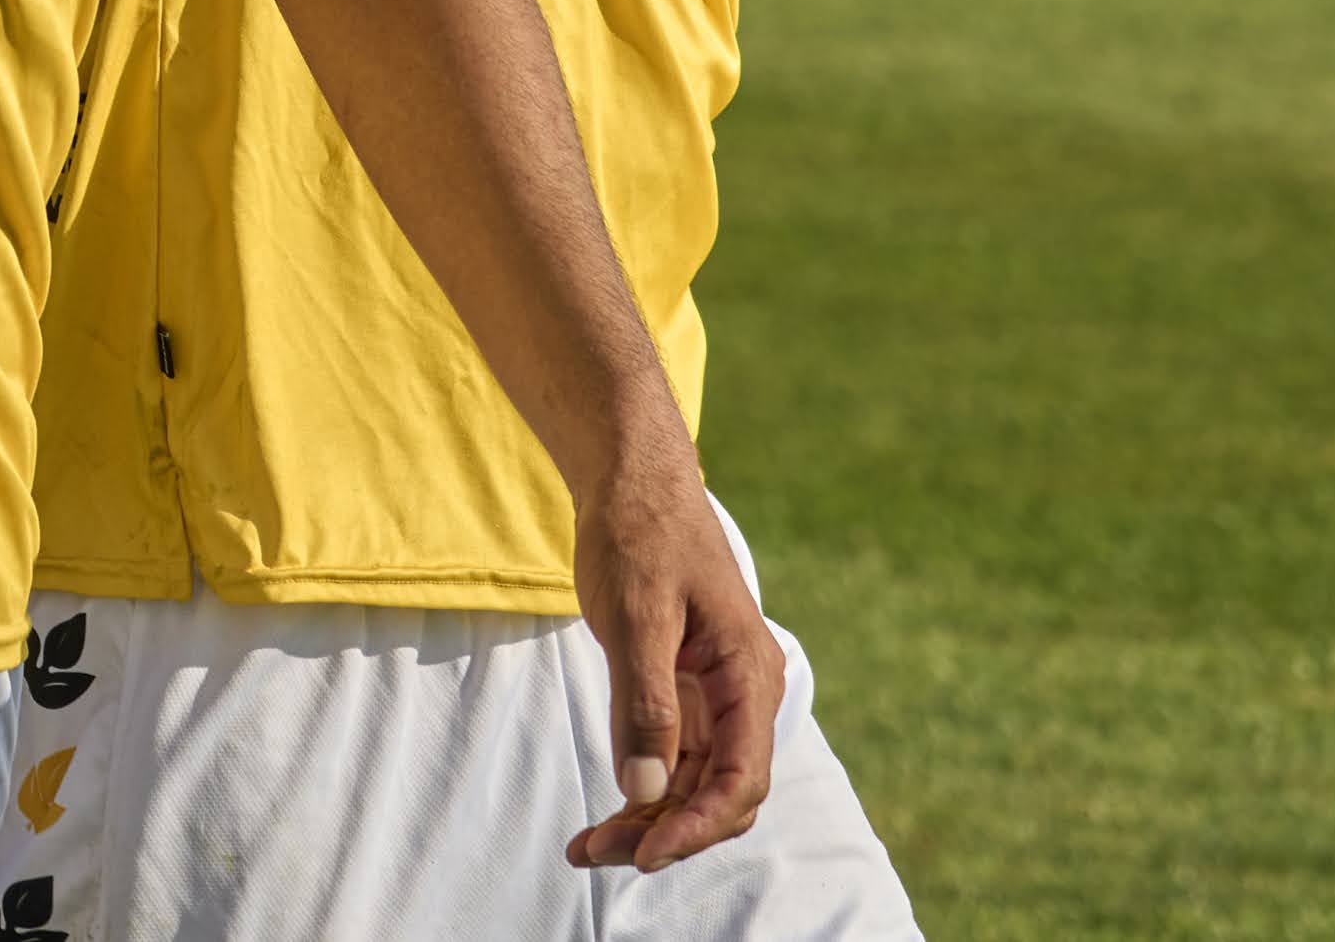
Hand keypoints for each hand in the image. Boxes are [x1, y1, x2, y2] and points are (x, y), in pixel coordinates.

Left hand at [562, 447, 780, 870]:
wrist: (631, 480)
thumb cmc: (640, 533)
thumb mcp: (638, 615)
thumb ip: (645, 703)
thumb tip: (647, 790)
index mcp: (748, 674)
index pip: (741, 778)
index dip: (696, 826)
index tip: (644, 853)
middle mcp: (743, 694)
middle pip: (720, 794)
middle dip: (666, 834)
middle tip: (594, 854)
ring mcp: (715, 696)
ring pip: (694, 785)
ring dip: (649, 821)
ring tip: (586, 847)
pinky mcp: (684, 692)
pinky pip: (674, 761)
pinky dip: (642, 791)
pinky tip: (605, 815)